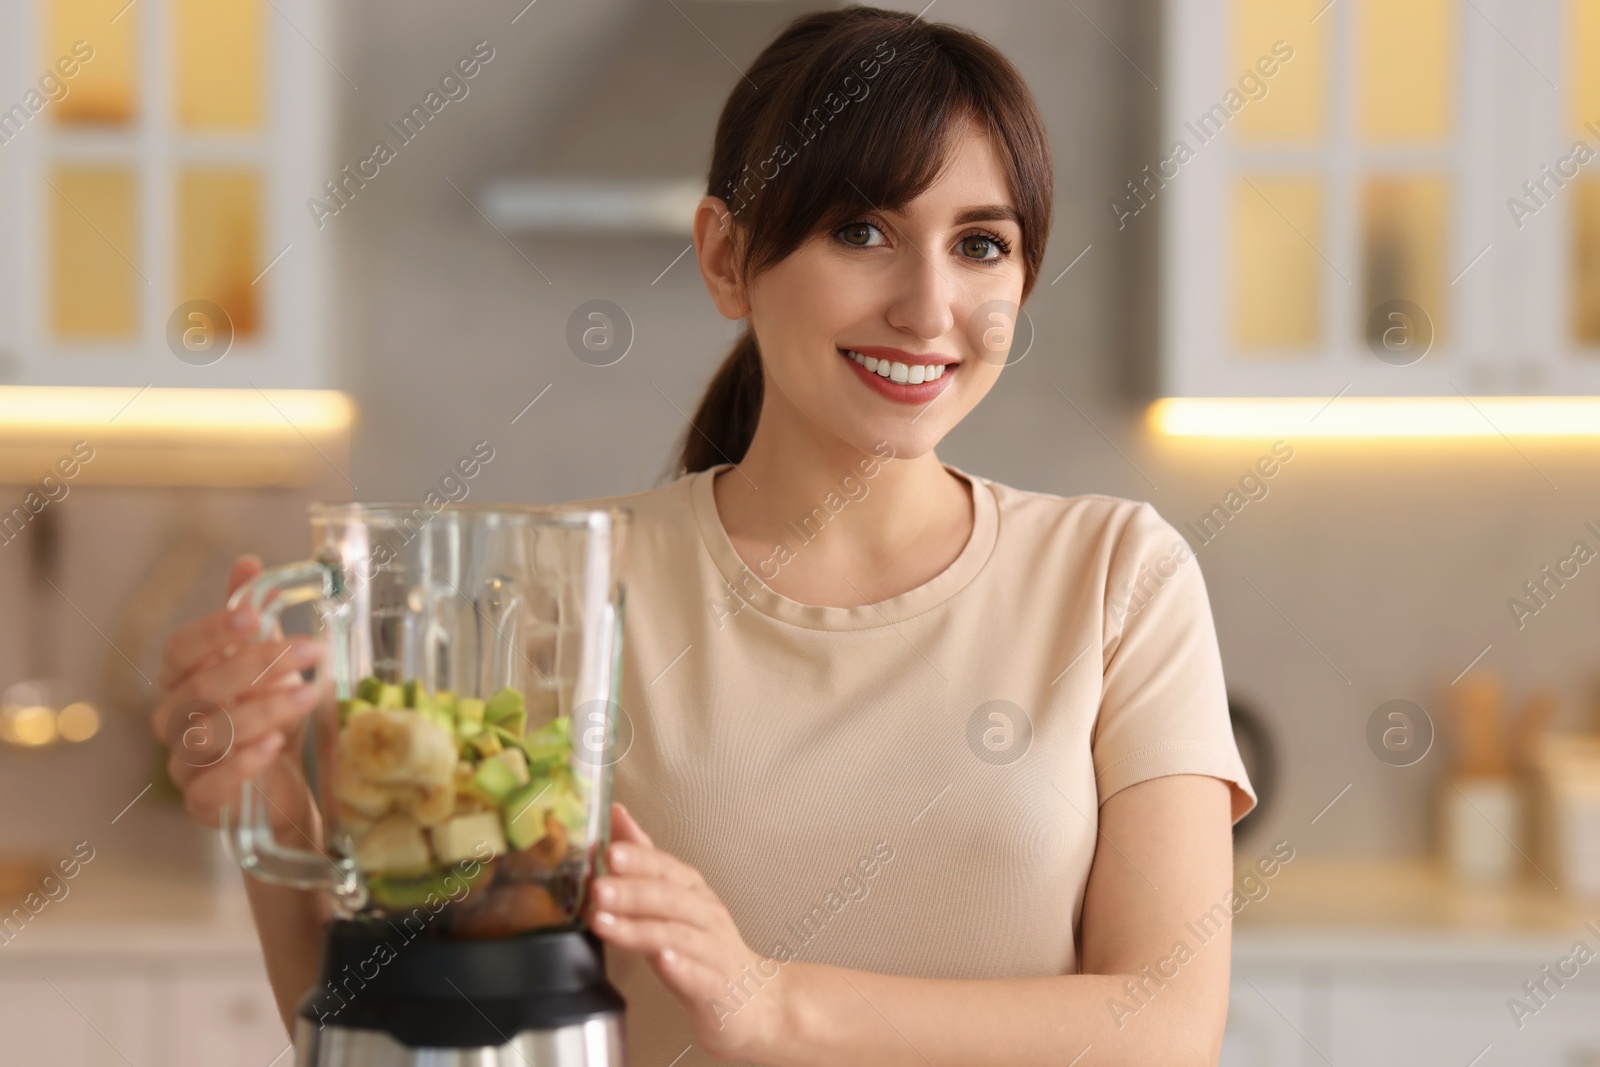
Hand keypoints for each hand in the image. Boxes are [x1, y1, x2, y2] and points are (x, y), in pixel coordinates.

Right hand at [149, 554, 324, 827]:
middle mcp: (173, 720)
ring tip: (309, 692)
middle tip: (311, 648)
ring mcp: (183, 764)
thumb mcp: (267, 663)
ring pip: (209, 735)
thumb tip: (247, 563)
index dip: (212, 632)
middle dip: (257, 665)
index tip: (253, 616)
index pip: (180, 650)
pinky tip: (273, 745)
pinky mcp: (202, 803)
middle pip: (199, 689)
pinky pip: (212, 785)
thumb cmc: (269, 717)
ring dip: (263, 710)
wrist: (284, 785)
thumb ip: (251, 619)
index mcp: (181, 680)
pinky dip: (243, 763)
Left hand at [588, 803, 788, 1060]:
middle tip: (597, 888)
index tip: (607, 851)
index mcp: (693, 892)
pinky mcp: (717, 987)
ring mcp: (713, 950)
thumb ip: (644, 861)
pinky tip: (662, 960)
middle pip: (669, 897)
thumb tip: (617, 816)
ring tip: (606, 922)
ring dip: (639, 928)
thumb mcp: (675, 901)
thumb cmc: (707, 947)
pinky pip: (699, 976)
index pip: (665, 868)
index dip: (638, 858)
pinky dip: (681, 967)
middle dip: (631, 891)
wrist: (755, 998)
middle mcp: (705, 915)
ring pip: (677, 934)